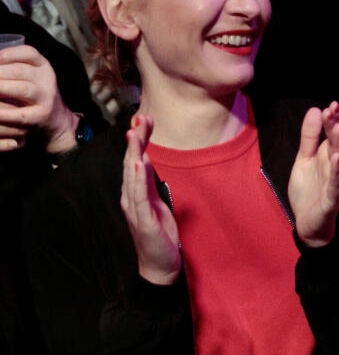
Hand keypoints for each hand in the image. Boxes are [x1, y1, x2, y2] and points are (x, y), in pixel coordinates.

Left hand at [0, 45, 76, 152]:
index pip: (28, 53)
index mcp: (43, 67)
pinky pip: (20, 115)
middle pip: (20, 70)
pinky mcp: (40, 117)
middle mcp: (47, 80)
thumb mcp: (30, 77)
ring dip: (1, 88)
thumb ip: (11, 69)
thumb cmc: (33, 95)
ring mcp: (46, 99)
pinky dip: (2, 113)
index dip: (8, 54)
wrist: (56, 119)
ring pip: (23, 89)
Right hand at [120, 114, 181, 284]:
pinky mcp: (142, 220)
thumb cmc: (160, 234)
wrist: (160, 265)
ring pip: (132, 176)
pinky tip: (138, 165)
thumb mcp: (159, 202)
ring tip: (134, 134)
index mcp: (137, 192)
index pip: (136, 160)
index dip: (139, 140)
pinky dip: (137, 179)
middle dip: (136, 139)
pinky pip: (139, 196)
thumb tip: (150, 161)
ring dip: (133, 154)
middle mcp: (131, 197)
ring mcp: (135, 208)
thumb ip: (152, 183)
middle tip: (139, 118)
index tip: (144, 118)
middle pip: (132, 163)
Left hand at [288, 102, 338, 247]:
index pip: (334, 133)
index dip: (335, 119)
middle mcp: (336, 166)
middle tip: (334, 108)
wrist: (307, 224)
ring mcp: (336, 182)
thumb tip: (315, 109)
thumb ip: (309, 137)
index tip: (332, 105)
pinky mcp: (332, 198)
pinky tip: (338, 159)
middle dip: (337, 125)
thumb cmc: (308, 191)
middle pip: (338, 143)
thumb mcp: (303, 159)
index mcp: (329, 155)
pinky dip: (338, 171)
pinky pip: (337, 183)